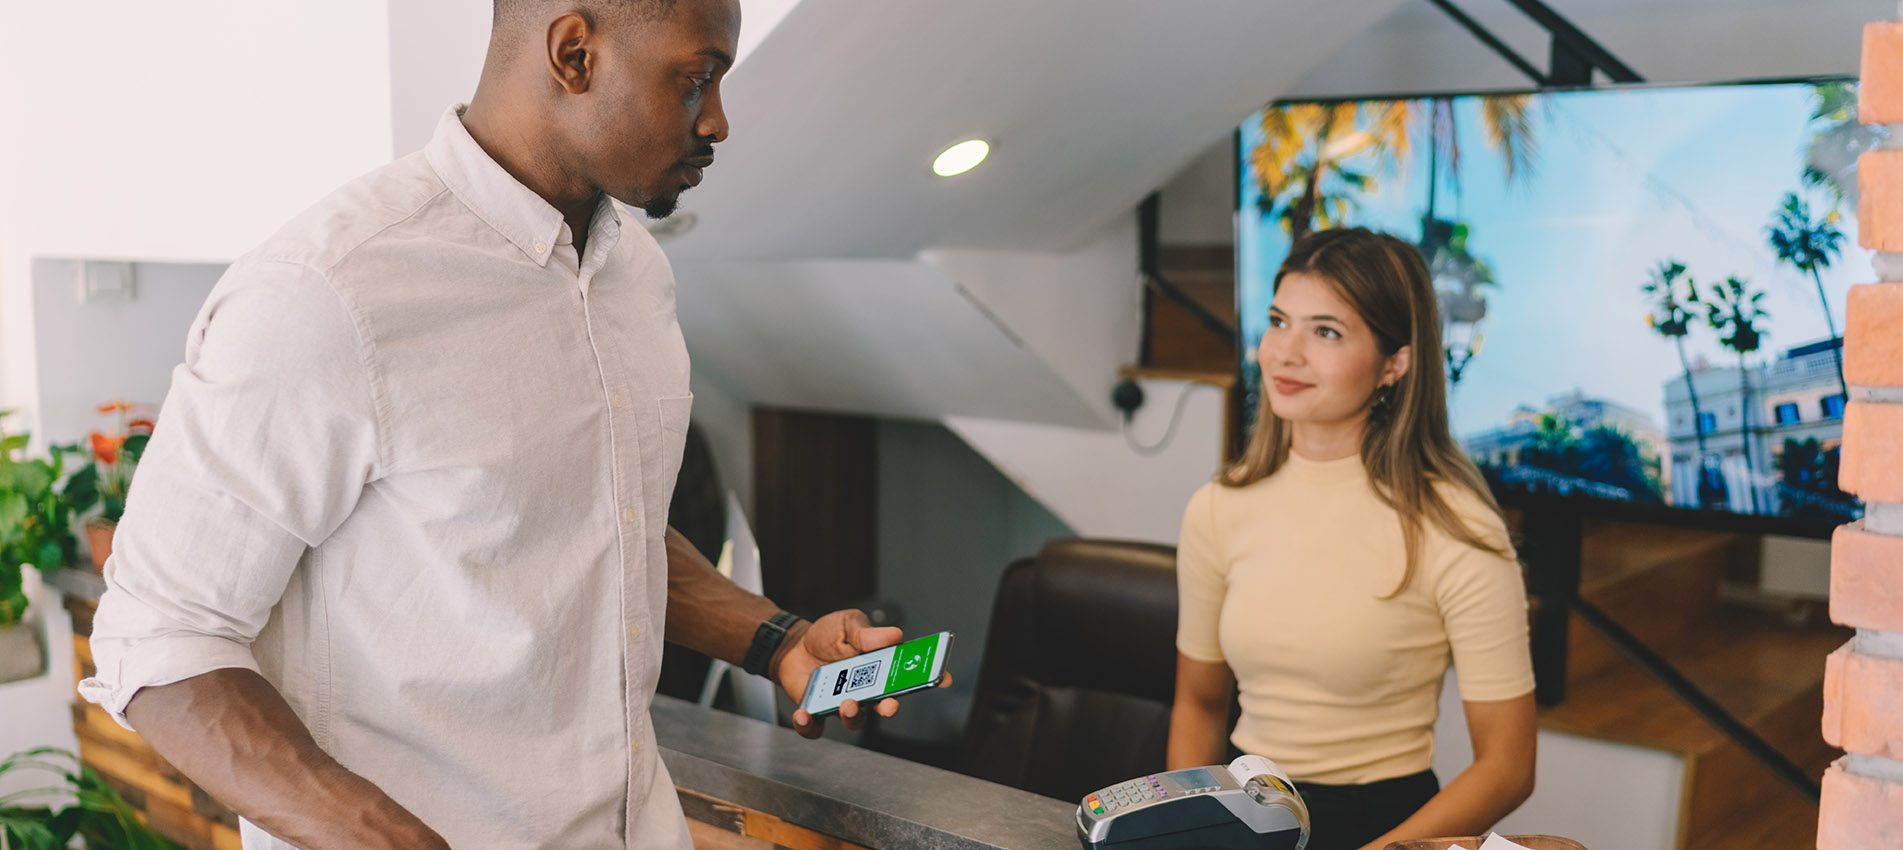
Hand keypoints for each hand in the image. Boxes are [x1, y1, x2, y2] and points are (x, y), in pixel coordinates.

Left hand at [773, 609, 950, 738]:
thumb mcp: (847, 624)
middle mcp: (865, 690)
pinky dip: (809, 725)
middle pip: (885, 704)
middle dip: (890, 706)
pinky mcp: (816, 713)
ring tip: (847, 703)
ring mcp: (841, 704)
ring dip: (854, 715)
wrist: (793, 646)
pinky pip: (815, 727)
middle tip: (890, 704)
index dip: (929, 678)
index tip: (942, 678)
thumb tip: (893, 635)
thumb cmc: (826, 635)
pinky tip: (804, 714)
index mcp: (879, 667)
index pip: (908, 675)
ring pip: (855, 720)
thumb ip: (866, 633)